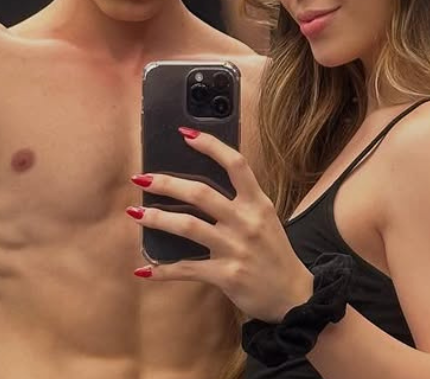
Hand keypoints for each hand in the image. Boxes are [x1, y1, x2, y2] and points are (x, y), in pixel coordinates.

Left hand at [127, 128, 314, 322]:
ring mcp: (236, 248)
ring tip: (134, 214)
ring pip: (188, 226)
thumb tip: (197, 189)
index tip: (185, 134)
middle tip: (141, 178)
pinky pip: (187, 268)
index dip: (210, 146)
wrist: (294, 296)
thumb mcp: (264, 220)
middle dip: (166, 183)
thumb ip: (239, 203)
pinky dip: (162, 270)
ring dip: (156, 219)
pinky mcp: (227, 274)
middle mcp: (247, 222)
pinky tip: (144, 268)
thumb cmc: (274, 254)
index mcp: (258, 203)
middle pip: (201, 193)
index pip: (236, 164)